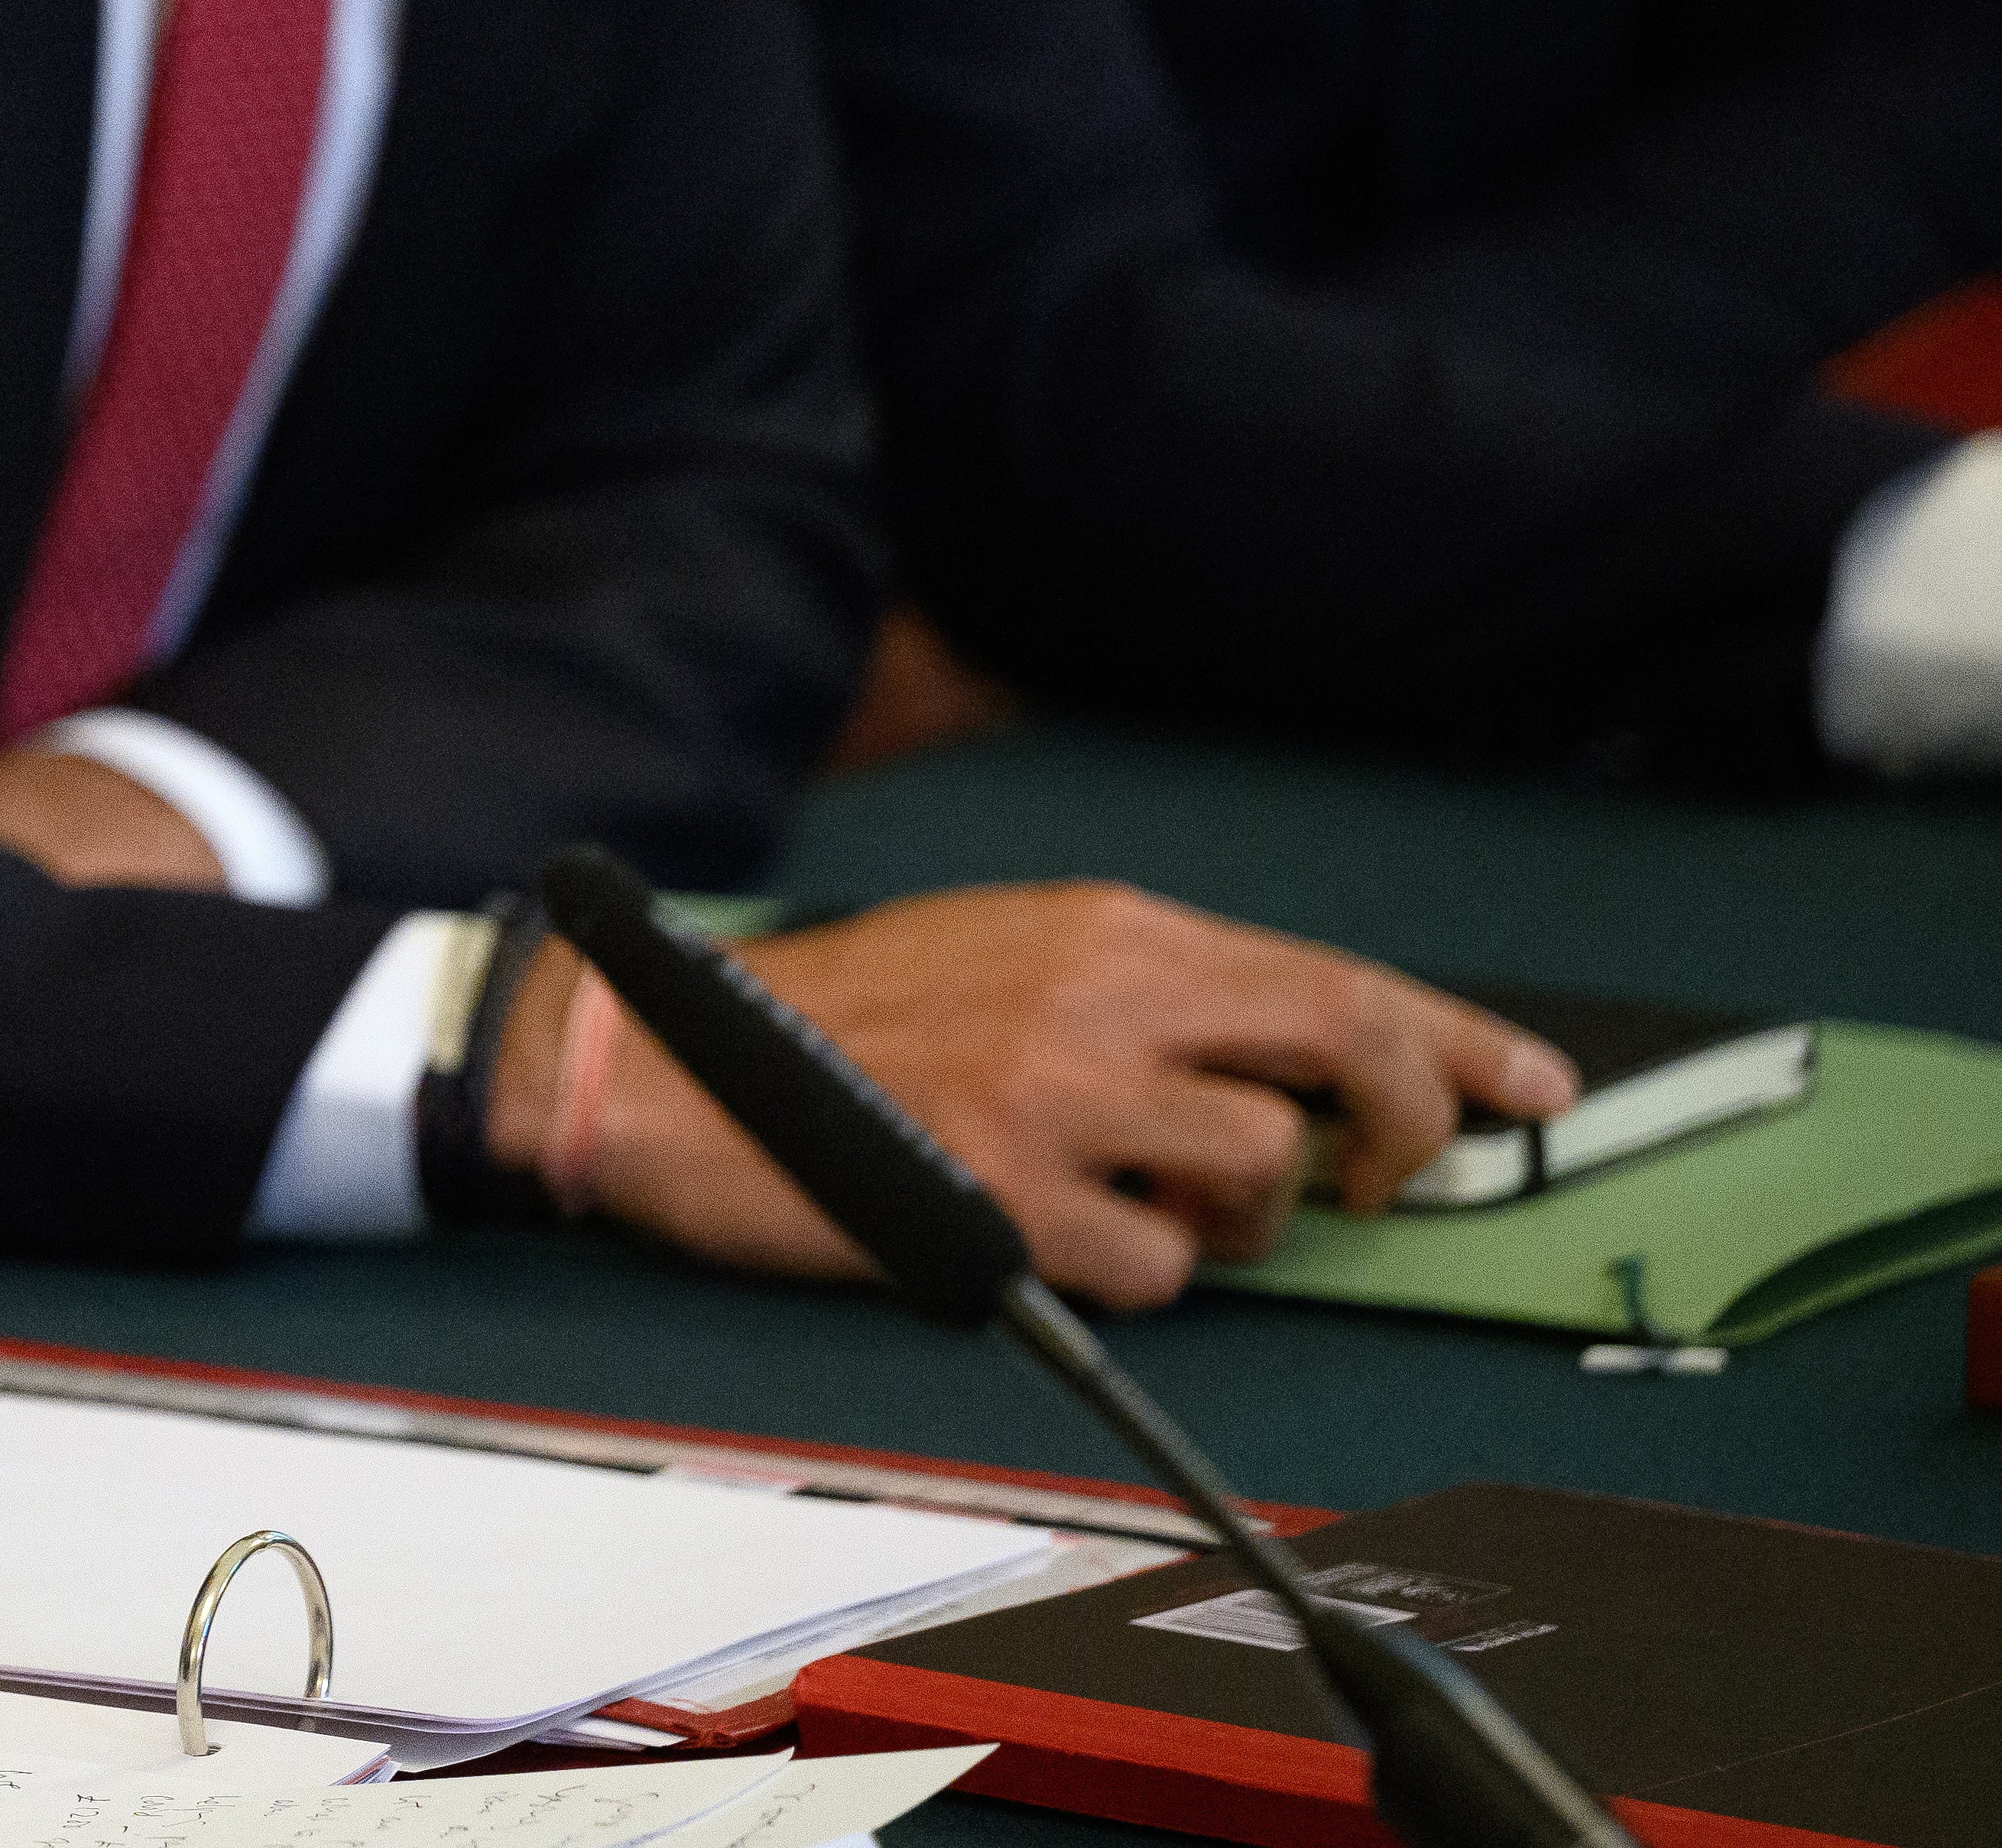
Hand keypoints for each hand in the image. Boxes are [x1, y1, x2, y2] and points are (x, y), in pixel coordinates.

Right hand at [496, 883, 1580, 1304]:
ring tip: (1154, 1203)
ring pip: (1264, 1177)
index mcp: (1108, 931)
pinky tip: (1064, 1238)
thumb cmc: (843, 1015)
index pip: (1335, 979)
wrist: (670, 1065)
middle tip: (1374, 1178)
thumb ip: (1152, 993)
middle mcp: (1101, 1002)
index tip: (1535, 1087)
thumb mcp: (1011, 948)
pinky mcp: (1010, 1209)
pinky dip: (1138, 1274)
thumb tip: (1297, 1064)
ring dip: (1242, 1217)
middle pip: (1343, 1058)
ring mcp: (1059, 1106)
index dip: (1456, 1042)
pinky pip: (1161, 1273)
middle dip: (1399, 1129)